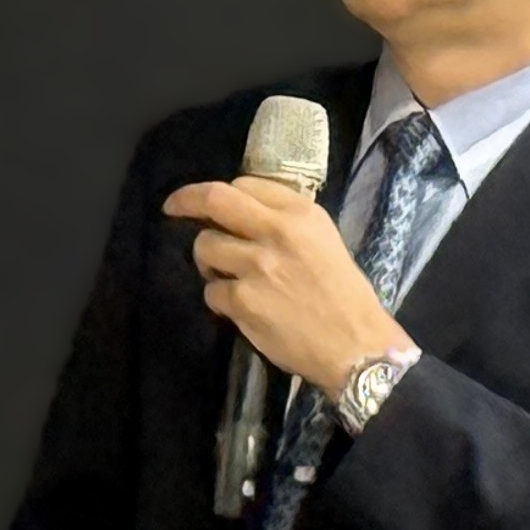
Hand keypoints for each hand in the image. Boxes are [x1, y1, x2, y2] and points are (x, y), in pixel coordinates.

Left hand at [164, 174, 406, 394]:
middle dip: (186, 200)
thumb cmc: (345, 296)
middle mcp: (277, 232)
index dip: (222, 192)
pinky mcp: (242, 300)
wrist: (355, 345)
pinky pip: (211, 292)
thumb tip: (248, 217)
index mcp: (301, 214)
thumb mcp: (325, 242)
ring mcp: (257, 265)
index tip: (209, 201)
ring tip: (224, 276)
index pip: (246, 184)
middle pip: (215, 200)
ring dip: (207, 262)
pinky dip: (219, 300)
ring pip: (204, 246)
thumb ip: (287, 224)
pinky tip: (238, 308)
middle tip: (173, 208)